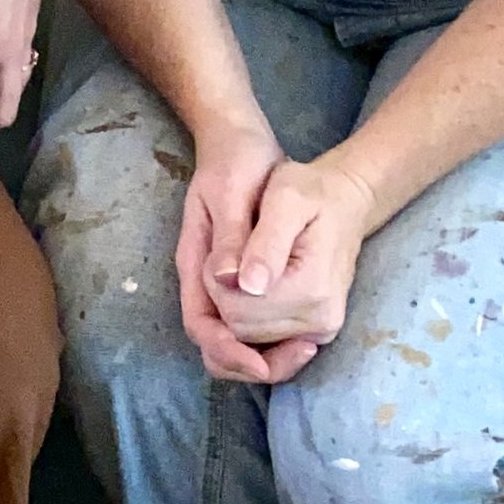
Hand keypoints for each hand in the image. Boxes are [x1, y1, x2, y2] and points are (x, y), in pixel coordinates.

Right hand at [176, 114, 285, 383]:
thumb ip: (233, 236)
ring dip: (269, 355)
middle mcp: (207, 281)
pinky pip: (258, 326)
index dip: (227, 351)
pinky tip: (306, 334)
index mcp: (197, 261)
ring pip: (237, 341)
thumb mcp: (234, 190)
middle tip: (300, 352)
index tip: (260, 363)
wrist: (244, 141)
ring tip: (306, 349)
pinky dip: (278, 340)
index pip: (201, 325)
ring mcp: (226, 283)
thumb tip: (232, 283)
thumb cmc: (237, 160)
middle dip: (254, 360)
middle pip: (219, 344)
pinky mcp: (248, 281)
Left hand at [204, 156, 374, 381]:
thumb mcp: (285, 198)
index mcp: (312, 289)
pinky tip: (245, 295)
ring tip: (244, 267)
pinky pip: (264, 349)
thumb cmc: (311, 192)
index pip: (235, 309)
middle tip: (234, 254)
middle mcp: (320, 322)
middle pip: (239, 329)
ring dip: (232, 309)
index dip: (216, 281)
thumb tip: (245, 286)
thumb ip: (264, 243)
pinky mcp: (313, 336)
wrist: (343, 204)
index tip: (227, 246)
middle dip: (222, 295)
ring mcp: (319, 333)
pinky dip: (244, 329)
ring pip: (246, 341)